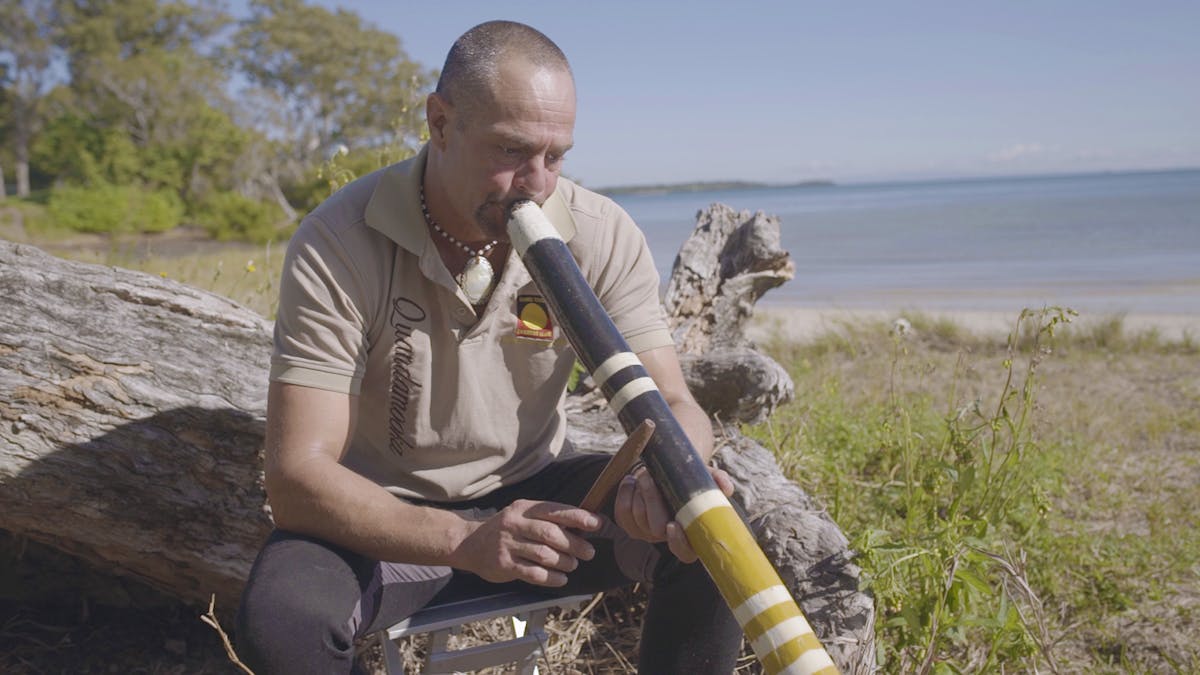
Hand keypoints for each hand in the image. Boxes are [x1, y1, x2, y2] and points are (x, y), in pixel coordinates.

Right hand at [449, 499, 600, 586]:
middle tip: (588, 553)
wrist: (469, 543)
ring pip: (544, 555)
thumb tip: (582, 526)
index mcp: (524, 509)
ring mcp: (508, 544)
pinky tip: (561, 579)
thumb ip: (546, 520)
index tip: (596, 524)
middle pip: (551, 534)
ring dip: (564, 562)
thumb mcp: (522, 516)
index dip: (578, 517)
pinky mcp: (504, 565)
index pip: (555, 511)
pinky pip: (533, 573)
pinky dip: (551, 578)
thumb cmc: (505, 530)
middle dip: (575, 544)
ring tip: (572, 565)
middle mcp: (515, 524)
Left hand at [613, 465, 734, 562]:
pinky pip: (621, 512)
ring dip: (638, 491)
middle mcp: (668, 537)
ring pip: (637, 516)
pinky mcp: (629, 524)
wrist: (665, 472)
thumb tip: (725, 487)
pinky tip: (632, 481)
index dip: (678, 543)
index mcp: (690, 534)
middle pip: (656, 527)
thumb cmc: (689, 479)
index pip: (685, 553)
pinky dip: (625, 492)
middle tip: (650, 476)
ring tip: (645, 473)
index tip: (673, 524)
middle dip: (651, 499)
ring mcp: (646, 533)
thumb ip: (718, 481)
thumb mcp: (706, 478)